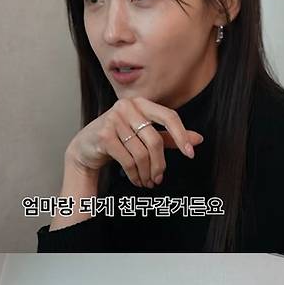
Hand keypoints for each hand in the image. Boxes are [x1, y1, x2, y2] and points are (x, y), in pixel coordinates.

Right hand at [66, 97, 202, 188]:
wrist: (85, 146)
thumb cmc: (118, 138)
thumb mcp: (144, 135)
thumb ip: (169, 136)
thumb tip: (197, 140)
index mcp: (141, 103)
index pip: (169, 116)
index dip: (182, 136)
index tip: (190, 154)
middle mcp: (127, 106)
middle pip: (155, 140)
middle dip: (159, 164)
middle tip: (159, 179)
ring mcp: (113, 119)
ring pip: (141, 153)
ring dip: (147, 173)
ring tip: (147, 182)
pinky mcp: (104, 136)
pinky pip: (127, 160)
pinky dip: (135, 175)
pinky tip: (136, 180)